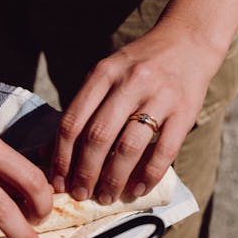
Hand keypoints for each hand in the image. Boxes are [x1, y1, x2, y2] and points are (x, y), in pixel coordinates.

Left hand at [50, 16, 226, 202]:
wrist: (189, 40)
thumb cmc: (138, 66)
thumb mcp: (104, 77)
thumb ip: (79, 111)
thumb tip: (47, 153)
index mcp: (103, 74)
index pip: (73, 121)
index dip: (61, 157)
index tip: (57, 181)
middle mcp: (129, 83)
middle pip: (98, 137)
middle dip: (85, 173)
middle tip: (80, 195)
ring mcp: (160, 96)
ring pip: (129, 147)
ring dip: (114, 178)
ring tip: (105, 197)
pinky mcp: (186, 110)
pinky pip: (165, 150)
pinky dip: (149, 175)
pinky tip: (137, 190)